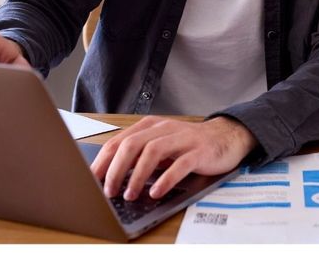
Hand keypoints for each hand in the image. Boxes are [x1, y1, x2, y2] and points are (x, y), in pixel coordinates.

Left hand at [90, 115, 257, 200]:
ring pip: (153, 151)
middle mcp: (165, 129)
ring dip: (137, 175)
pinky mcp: (199, 151)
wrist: (226, 137)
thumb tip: (111, 176)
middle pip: (133, 144)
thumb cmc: (188, 144)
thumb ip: (140, 154)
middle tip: (109, 191)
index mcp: (151, 126)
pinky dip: (165, 179)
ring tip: (130, 194)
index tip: (92, 179)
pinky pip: (179, 164)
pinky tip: (156, 192)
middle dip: (117, 169)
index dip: (104, 160)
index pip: (119, 140)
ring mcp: (182, 139)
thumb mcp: (161, 145)